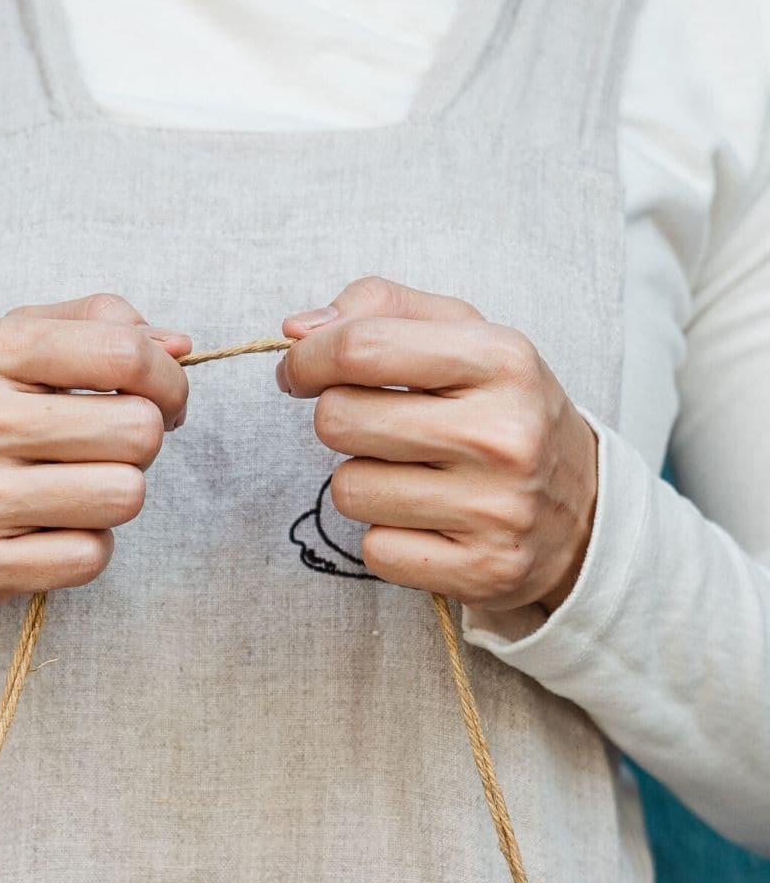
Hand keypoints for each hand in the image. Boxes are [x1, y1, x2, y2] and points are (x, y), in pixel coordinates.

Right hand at [0, 293, 190, 648]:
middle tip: (109, 450)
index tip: (163, 400)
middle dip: (142, 443)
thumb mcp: (15, 354)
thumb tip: (179, 346)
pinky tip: (51, 534)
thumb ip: (96, 328)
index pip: (124, 352)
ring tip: (76, 491)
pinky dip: (87, 547)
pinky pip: (91, 555)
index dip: (168, 380)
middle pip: (138, 429)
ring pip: (125, 495)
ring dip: (117, 497)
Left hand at [277, 277, 597, 613]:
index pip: (362, 348)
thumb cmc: (504, 414)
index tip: (299, 370)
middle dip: (338, 419)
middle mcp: (502, 434)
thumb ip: (383, 312)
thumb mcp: (468, 340)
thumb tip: (297, 330)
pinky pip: (374, 551)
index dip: (308, 358)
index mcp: (502, 359)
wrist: (585, 514)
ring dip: (362, 482)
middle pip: (339, 419)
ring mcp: (494, 509)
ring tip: (411, 477)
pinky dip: (386, 538)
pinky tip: (427, 523)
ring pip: (348, 490)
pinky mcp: (479, 570)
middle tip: (373, 426)